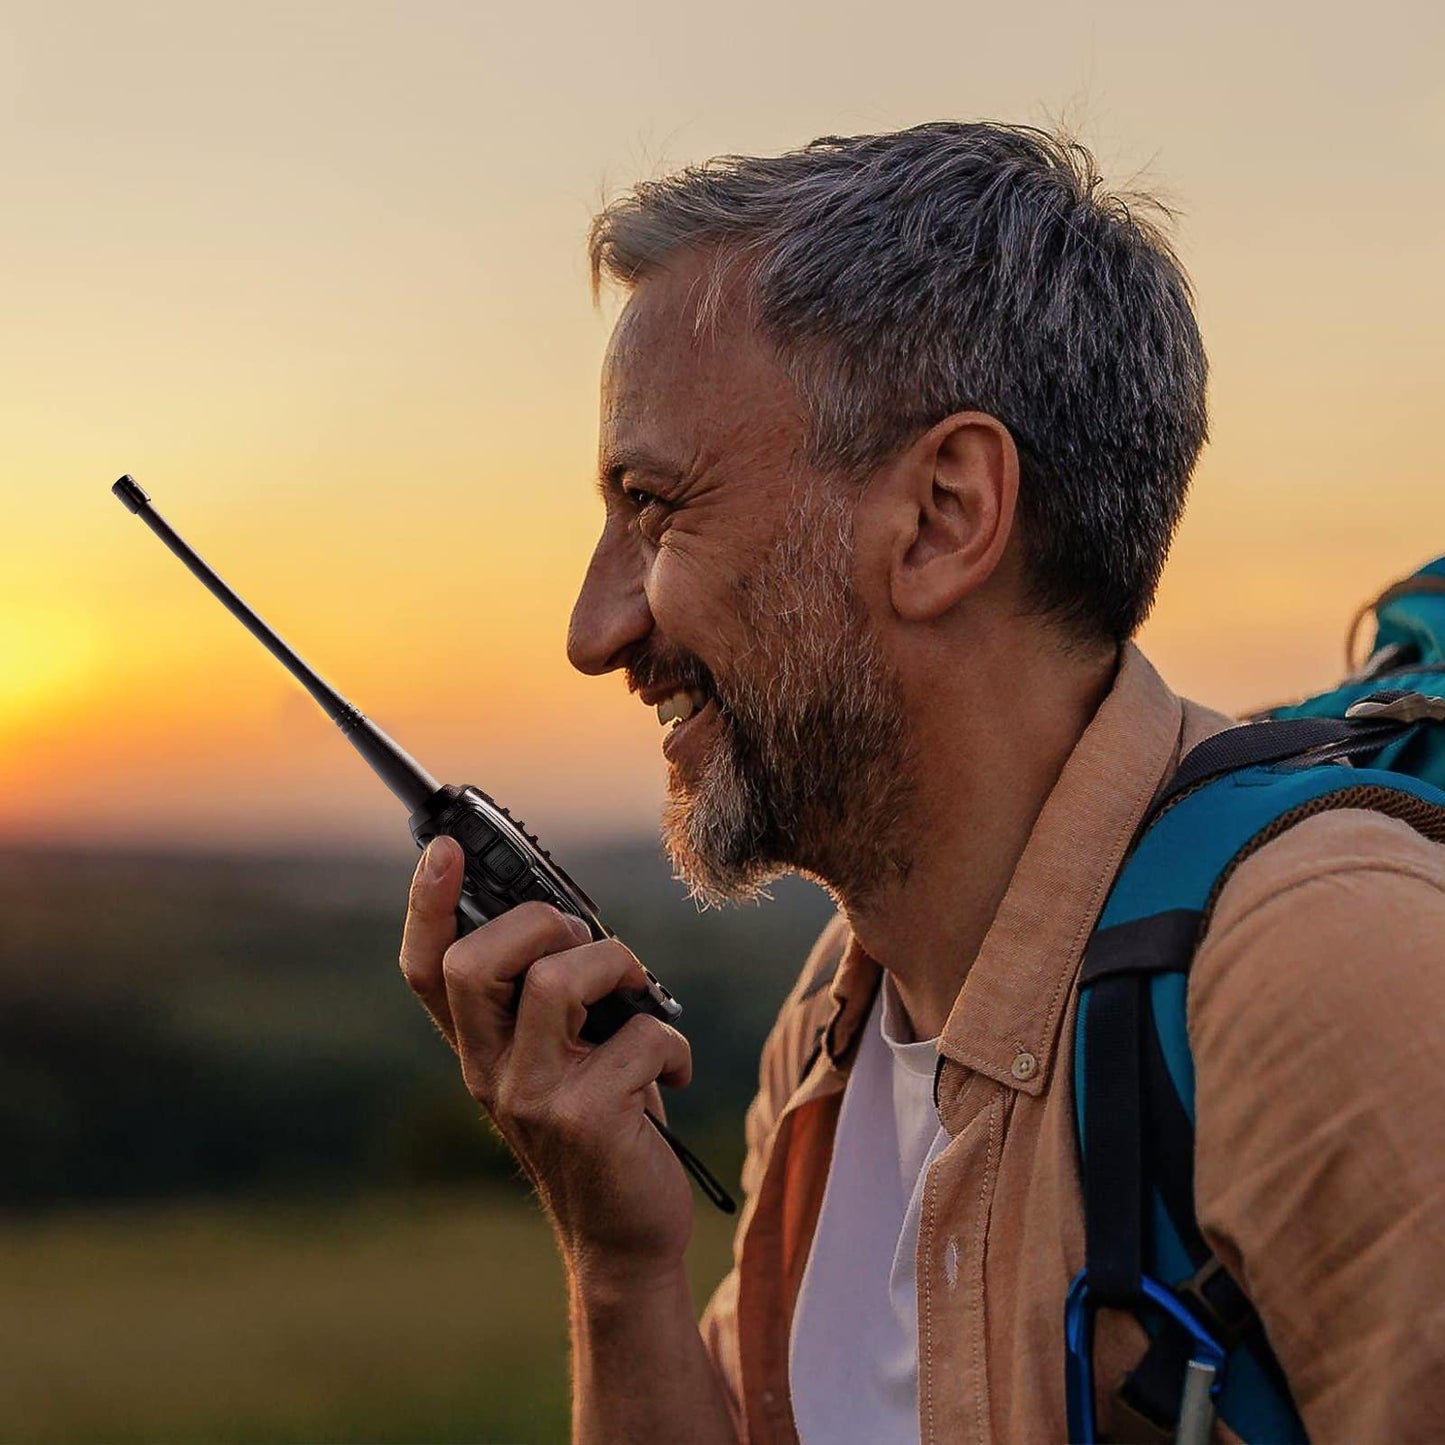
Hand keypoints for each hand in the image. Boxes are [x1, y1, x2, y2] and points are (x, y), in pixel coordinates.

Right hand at [399, 835, 695, 1281]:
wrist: (625, 1234)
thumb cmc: (607, 1121)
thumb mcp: (566, 1055)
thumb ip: (555, 996)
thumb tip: (572, 918)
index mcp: (479, 1046)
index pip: (425, 969)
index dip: (427, 905)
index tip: (445, 847)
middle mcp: (487, 1071)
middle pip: (474, 962)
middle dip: (540, 923)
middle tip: (584, 941)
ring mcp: (529, 1097)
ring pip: (555, 983)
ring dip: (617, 966)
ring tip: (640, 995)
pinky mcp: (583, 1120)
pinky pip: (636, 1036)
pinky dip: (672, 1044)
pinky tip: (673, 1072)